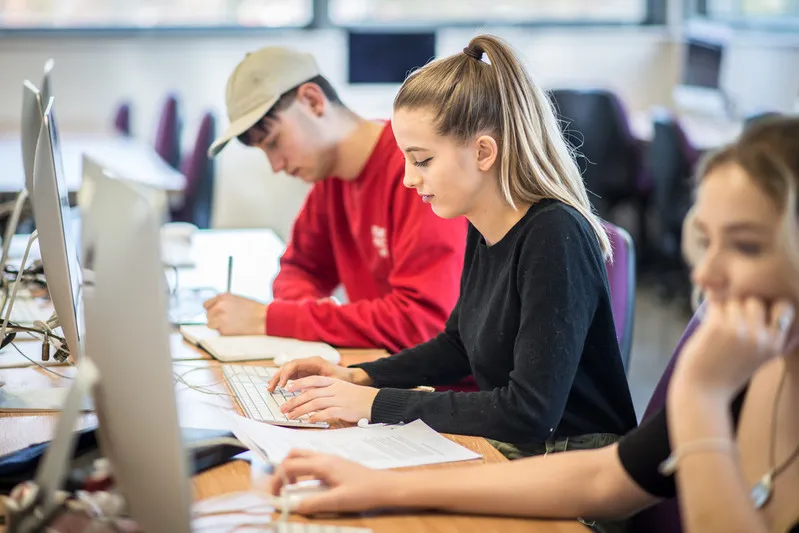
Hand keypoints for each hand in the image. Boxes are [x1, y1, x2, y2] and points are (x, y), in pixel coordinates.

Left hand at [203, 293, 265, 334]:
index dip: (212, 309)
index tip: (216, 313)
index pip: (206, 305)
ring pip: (210, 324)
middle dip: (215, 318)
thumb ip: (224, 302)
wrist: (263, 318)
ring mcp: (220, 319)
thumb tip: (215, 308)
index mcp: (222, 297)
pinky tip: (234, 328)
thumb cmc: (253, 309)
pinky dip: (224, 332)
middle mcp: (218, 307)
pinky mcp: (223, 330)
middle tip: (227, 320)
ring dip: (218, 325)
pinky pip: (218, 332)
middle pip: (208, 315)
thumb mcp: (237, 299)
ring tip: (231, 324)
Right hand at [267, 357, 366, 391]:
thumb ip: (319, 384)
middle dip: (278, 376)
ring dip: (278, 378)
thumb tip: (305, 392)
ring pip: (287, 370)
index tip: (282, 386)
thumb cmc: (343, 379)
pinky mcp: (305, 373)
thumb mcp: (333, 381)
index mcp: (314, 362)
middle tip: (270, 388)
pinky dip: (283, 380)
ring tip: (270, 388)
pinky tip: (277, 387)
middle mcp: (308, 362)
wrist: (350, 377)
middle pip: (288, 366)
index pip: (294, 364)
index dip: (286, 374)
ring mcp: (306, 367)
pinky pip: (291, 375)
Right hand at [270, 450, 400, 513]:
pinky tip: (307, 485)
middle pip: (294, 454)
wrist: (384, 486)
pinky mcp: (335, 464)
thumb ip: (313, 503)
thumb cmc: (364, 492)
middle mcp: (324, 457)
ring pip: (303, 457)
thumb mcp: (337, 501)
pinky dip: (303, 471)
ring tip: (291, 487)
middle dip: (281, 469)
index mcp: (322, 464)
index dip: (277, 479)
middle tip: (280, 487)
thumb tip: (291, 505)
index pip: (290, 464)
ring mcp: (330, 459)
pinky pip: (312, 462)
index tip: (273, 494)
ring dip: (292, 469)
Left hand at [279, 376, 378, 423]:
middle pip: (310, 394)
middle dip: (294, 401)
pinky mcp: (343, 410)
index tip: (288, 388)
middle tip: (283, 408)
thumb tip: (307, 393)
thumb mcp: (340, 387)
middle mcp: (334, 389)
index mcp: (333, 382)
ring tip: (291, 416)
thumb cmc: (355, 396)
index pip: (313, 380)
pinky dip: (316, 417)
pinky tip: (309, 420)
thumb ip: (325, 389)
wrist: (373, 401)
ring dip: (300, 410)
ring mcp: (338, 400)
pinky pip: (326, 413)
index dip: (300, 384)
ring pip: (315, 404)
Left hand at [672, 297, 793, 399]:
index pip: (783, 306)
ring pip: (734, 301)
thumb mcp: (758, 357)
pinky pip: (715, 306)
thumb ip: (768, 337)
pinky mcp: (717, 327)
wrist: (703, 391)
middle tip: (730, 325)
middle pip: (755, 300)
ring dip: (724, 310)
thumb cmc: (727, 374)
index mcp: (775, 344)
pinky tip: (708, 331)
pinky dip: (710, 314)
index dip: (768, 307)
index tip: (754, 317)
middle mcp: (761, 336)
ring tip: (719, 332)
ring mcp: (739, 331)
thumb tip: (776, 309)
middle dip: (742, 307)